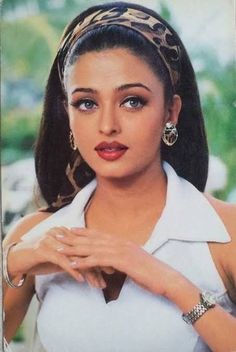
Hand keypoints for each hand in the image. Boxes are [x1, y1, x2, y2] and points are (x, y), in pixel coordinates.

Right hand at [6, 227, 107, 287]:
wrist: (17, 258)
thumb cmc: (42, 258)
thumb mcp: (62, 258)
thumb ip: (77, 259)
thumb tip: (95, 269)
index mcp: (66, 233)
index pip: (88, 243)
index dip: (101, 254)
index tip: (114, 265)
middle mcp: (60, 234)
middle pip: (84, 249)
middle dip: (99, 262)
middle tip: (112, 273)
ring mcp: (52, 241)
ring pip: (75, 256)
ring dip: (88, 270)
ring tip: (98, 282)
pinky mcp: (43, 250)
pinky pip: (61, 261)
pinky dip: (72, 270)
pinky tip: (81, 280)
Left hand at [55, 227, 181, 296]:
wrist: (165, 278)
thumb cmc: (150, 273)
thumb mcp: (133, 263)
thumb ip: (121, 260)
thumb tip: (112, 263)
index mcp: (122, 242)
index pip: (99, 234)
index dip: (84, 232)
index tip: (70, 230)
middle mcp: (120, 242)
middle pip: (92, 238)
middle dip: (73, 237)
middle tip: (58, 235)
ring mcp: (121, 250)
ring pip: (92, 247)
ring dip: (74, 248)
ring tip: (59, 248)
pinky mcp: (122, 261)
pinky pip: (99, 260)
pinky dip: (84, 261)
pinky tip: (73, 263)